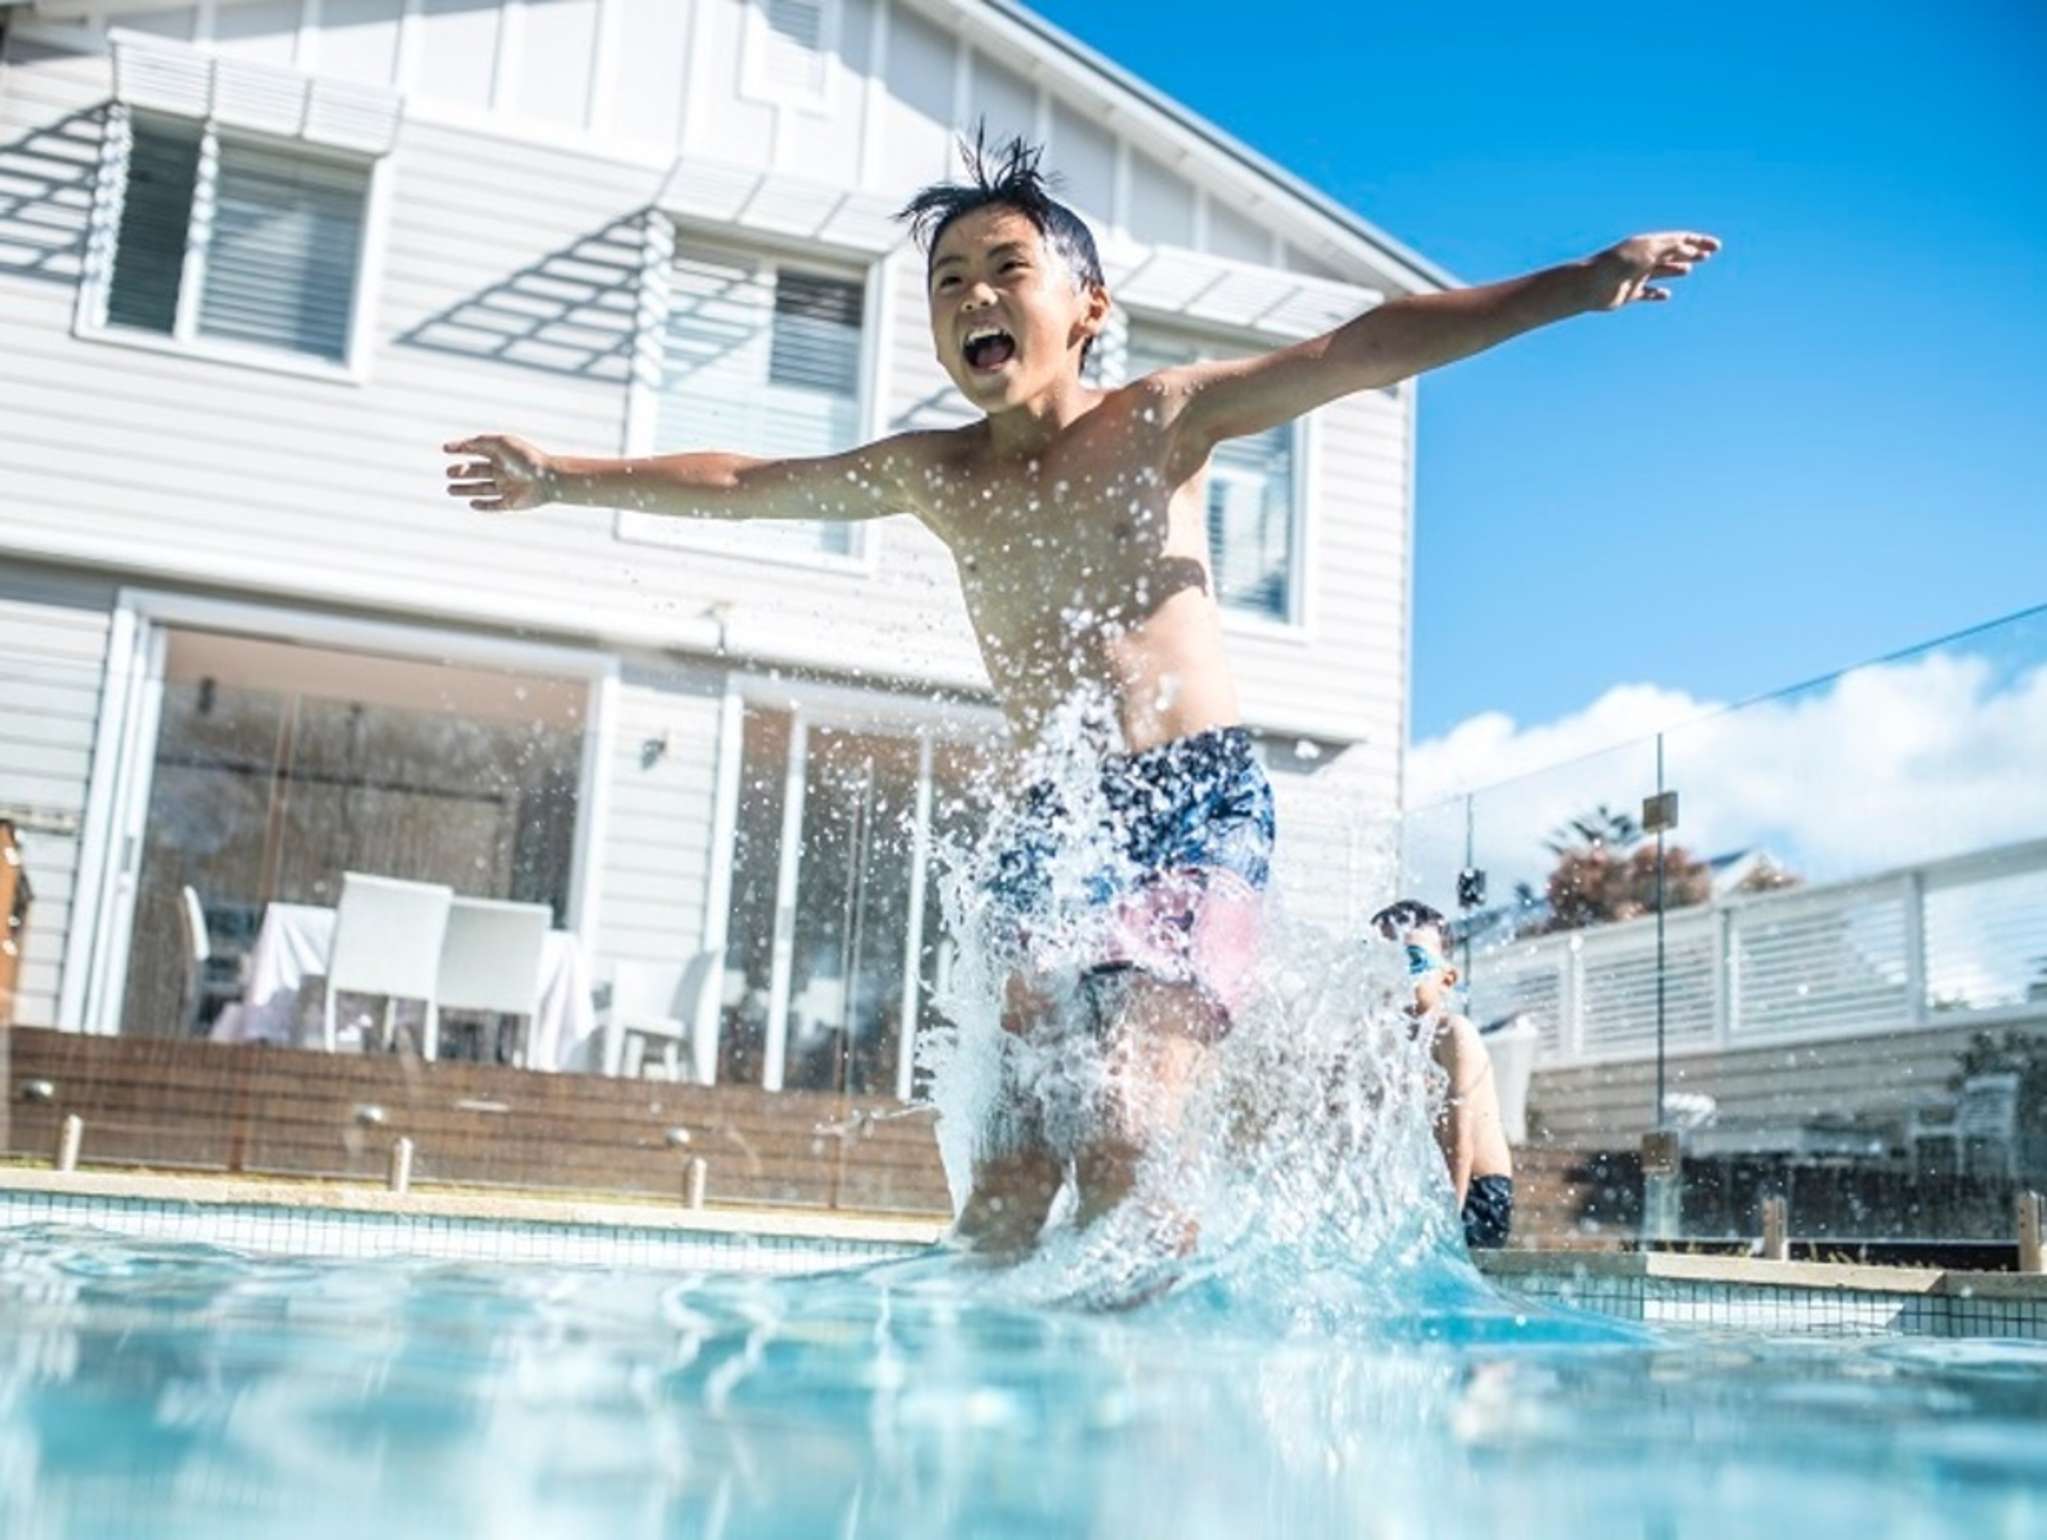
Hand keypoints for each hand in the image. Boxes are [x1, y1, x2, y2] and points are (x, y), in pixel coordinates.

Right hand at [443, 434, 555, 511]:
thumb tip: (465, 444)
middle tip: (449, 473)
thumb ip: (481, 442)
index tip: (446, 449)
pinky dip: (483, 506)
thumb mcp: (501, 444)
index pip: (477, 450)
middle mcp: (503, 470)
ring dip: (465, 489)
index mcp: (501, 454)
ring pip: (481, 489)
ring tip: (449, 489)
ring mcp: (506, 487)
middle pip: (477, 471)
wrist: (547, 479)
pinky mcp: (511, 503)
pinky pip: (494, 505)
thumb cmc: (526, 458)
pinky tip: (472, 504)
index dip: (461, 449)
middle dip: (462, 472)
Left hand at [1581, 231, 1721, 310]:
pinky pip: (1646, 293)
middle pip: (1671, 254)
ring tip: (1688, 270)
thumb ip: (1671, 247)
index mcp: (1648, 244)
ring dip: (1675, 269)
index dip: (1697, 241)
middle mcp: (1642, 258)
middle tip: (1708, 256)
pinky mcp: (1628, 293)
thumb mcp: (1649, 251)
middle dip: (1690, 253)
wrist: (1590, 285)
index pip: (1678, 239)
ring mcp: (1635, 275)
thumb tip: (1690, 248)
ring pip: (1660, 271)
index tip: (1715, 246)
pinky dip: (1656, 294)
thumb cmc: (1618, 264)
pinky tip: (1666, 296)